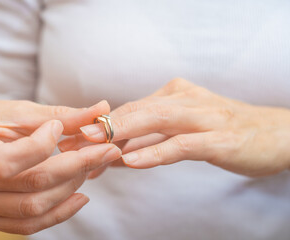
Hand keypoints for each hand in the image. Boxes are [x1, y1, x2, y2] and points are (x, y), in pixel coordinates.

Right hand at [0, 99, 120, 233]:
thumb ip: (62, 115)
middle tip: (105, 151)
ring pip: (34, 208)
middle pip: (30, 184)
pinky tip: (80, 197)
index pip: (6, 161)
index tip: (59, 128)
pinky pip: (28, 225)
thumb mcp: (23, 112)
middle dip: (76, 167)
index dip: (42, 145)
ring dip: (71, 189)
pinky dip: (59, 213)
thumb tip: (103, 110)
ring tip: (90, 169)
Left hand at [61, 78, 289, 176]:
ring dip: (120, 134)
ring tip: (91, 147)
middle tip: (71, 141)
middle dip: (102, 127)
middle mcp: (185, 100)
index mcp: (174, 96)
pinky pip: (181, 144)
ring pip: (154, 121)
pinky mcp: (219, 138)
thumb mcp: (183, 132)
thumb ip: (151, 140)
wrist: (278, 134)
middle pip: (135, 111)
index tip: (75, 141)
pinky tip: (131, 160)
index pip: (130, 109)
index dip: (101, 125)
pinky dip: (155, 152)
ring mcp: (203, 117)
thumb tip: (116, 154)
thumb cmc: (225, 133)